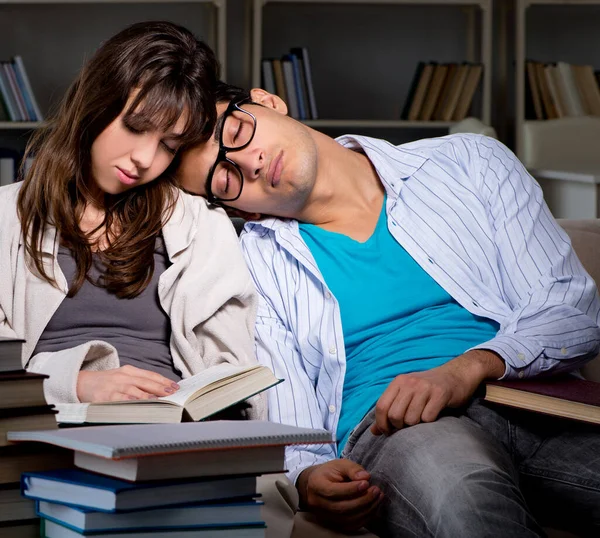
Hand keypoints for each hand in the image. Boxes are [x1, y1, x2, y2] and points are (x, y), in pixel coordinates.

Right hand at [77, 365, 179, 402]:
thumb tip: (159, 390)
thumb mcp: (122, 376)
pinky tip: (140, 404)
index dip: (164, 381)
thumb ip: (138, 381)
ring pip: (135, 390)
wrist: (81, 382)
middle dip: (161, 388)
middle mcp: (123, 377)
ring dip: (149, 395)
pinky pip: (121, 399)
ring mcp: (114, 386)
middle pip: (146, 382)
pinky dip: (131, 402)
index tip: (176, 387)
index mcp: (128, 371)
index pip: (150, 375)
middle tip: (173, 393)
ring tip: (161, 400)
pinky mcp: (106, 396)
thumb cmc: (106, 382)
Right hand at [297, 459, 383, 531]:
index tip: (366, 483)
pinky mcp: (333, 523)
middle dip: (362, 500)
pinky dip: (364, 518)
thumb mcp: (339, 464)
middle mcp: (318, 503)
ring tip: (378, 497)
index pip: (333, 491)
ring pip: (347, 519)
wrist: (315, 485)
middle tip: (376, 490)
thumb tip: (365, 477)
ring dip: (366, 510)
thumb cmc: (329, 472)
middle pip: (342, 507)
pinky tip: (373, 507)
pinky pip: (350, 525)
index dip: (351, 489)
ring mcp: (325, 516)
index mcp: (316, 485)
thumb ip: (352, 468)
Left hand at [371, 349, 504, 434]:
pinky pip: (428, 418)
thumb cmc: (428, 389)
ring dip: (415, 425)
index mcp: (398, 382)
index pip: (381, 406)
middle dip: (399, 427)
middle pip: (395, 415)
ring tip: (421, 419)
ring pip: (411, 419)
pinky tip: (433, 415)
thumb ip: (389, 410)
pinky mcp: (440, 394)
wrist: (456, 375)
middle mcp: (409, 383)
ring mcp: (425, 388)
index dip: (382, 424)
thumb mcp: (406, 394)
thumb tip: (373, 432)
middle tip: (407, 426)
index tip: (388, 432)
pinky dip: (429, 422)